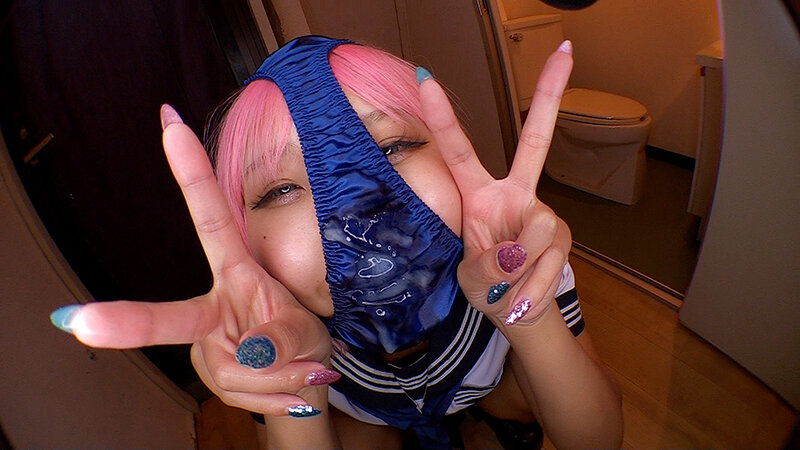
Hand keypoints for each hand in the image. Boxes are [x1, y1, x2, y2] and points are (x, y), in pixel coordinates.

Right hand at [51, 106, 332, 415]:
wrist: (303, 383)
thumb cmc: (302, 342)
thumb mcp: (306, 333)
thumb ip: (284, 337)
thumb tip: (254, 351)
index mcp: (236, 275)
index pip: (210, 221)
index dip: (191, 173)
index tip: (170, 124)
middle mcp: (213, 306)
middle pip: (171, 316)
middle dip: (127, 321)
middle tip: (80, 323)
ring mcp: (207, 346)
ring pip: (235, 370)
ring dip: (277, 376)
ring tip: (291, 367)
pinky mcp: (210, 374)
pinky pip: (239, 391)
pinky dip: (273, 393)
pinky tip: (282, 387)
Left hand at [419, 42, 573, 327]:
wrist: (517, 312)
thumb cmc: (487, 285)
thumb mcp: (472, 278)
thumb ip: (488, 265)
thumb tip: (516, 252)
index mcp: (479, 195)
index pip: (460, 151)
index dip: (444, 118)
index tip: (425, 79)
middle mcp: (515, 195)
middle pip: (536, 141)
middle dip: (551, 95)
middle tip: (565, 50)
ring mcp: (543, 214)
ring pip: (537, 232)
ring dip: (517, 271)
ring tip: (506, 286)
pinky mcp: (564, 238)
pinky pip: (550, 262)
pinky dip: (532, 288)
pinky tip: (522, 298)